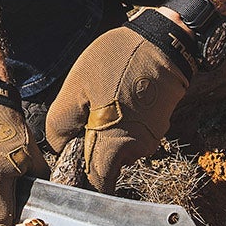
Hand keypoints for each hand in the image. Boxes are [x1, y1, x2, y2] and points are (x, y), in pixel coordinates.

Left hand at [45, 26, 189, 192]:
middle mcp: (136, 149)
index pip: (96, 184)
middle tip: (82, 121)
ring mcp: (151, 139)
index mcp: (114, 144)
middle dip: (91, 153)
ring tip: (101, 102)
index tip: (69, 166)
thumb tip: (60, 148)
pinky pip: (131, 136)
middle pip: (106, 167)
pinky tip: (117, 98)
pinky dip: (120, 125)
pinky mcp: (158, 126)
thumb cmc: (117, 60)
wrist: (165, 42)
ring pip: (118, 150)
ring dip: (106, 136)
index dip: (80, 180)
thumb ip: (61, 124)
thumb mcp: (76, 87)